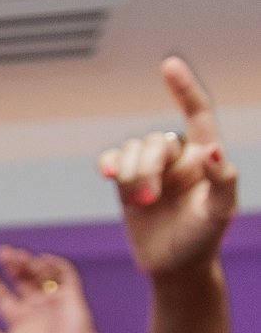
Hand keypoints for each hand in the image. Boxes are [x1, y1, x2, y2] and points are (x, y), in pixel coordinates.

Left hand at [0, 246, 106, 332]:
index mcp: (19, 317)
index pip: (3, 296)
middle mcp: (36, 305)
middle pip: (21, 279)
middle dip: (13, 265)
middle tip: (3, 252)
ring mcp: (53, 298)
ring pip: (39, 274)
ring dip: (29, 263)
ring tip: (19, 256)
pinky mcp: (72, 294)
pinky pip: (65, 274)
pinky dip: (55, 264)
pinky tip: (42, 259)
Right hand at [102, 57, 239, 286]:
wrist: (175, 266)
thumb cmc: (205, 238)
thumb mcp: (222, 211)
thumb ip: (224, 179)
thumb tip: (214, 152)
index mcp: (205, 155)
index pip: (197, 113)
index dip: (183, 89)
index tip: (168, 66)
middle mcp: (178, 157)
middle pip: (155, 140)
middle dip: (148, 166)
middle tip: (149, 199)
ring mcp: (152, 169)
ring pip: (131, 150)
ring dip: (131, 174)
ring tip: (141, 202)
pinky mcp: (127, 183)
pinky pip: (112, 161)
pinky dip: (109, 165)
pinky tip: (107, 174)